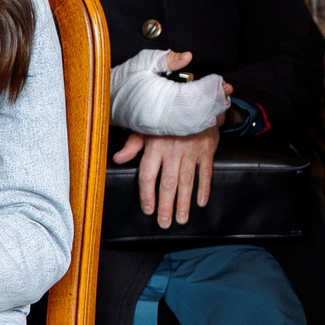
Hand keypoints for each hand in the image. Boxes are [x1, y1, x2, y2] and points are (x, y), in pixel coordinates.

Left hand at [112, 112, 223, 227]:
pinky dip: (204, 188)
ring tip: (181, 219)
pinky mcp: (207, 150)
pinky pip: (206, 172)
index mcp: (155, 146)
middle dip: (166, 206)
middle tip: (164, 223)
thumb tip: (117, 159)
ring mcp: (191, 151)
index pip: (148, 176)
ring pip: (186, 181)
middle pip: (167, 183)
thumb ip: (132, 145)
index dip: (147, 195)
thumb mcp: (145, 127)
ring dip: (183, 202)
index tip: (148, 210)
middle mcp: (172, 151)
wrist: (193, 101)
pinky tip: (201, 202)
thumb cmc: (167, 117)